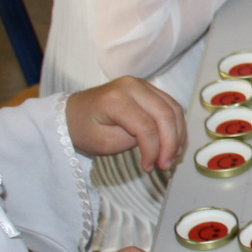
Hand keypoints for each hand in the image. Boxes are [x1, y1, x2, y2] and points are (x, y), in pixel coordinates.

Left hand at [65, 78, 184, 171]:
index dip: (153, 149)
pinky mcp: (148, 88)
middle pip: (165, 114)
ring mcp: (142, 84)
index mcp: (116, 99)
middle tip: (167, 164)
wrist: (74, 113)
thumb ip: (133, 141)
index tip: (150, 167)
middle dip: (171, 142)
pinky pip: (170, 105)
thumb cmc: (85, 129)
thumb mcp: (105, 142)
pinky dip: (175, 125)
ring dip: (177, 134)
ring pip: (173, 108)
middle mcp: (132, 85)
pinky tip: (172, 142)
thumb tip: (158, 143)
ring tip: (172, 155)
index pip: (146, 126)